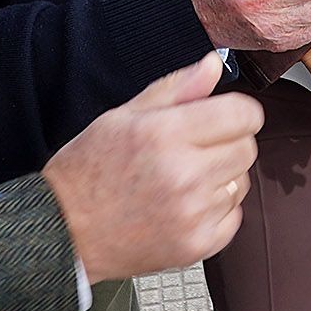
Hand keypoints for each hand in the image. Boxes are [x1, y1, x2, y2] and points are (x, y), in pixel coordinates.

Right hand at [43, 55, 264, 281]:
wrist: (63, 231)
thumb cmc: (88, 170)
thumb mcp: (122, 116)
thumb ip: (176, 89)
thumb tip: (214, 64)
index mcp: (165, 133)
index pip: (243, 114)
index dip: (237, 112)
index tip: (223, 118)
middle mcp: (184, 174)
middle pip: (247, 148)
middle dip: (227, 143)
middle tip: (193, 151)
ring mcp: (192, 214)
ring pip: (241, 183)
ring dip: (221, 178)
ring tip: (182, 181)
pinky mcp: (196, 246)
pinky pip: (234, 217)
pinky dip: (216, 211)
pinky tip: (183, 207)